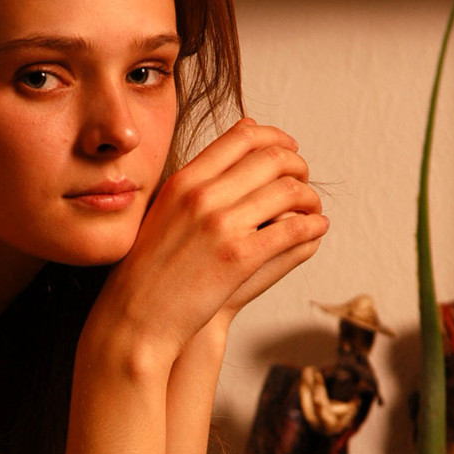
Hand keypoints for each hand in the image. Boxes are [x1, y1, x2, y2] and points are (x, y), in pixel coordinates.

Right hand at [92, 119, 327, 367]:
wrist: (137, 316)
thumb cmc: (149, 270)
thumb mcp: (163, 211)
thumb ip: (195, 181)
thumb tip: (234, 141)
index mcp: (184, 180)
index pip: (242, 137)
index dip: (275, 138)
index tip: (288, 149)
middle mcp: (203, 196)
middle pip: (271, 159)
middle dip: (298, 166)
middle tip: (304, 179)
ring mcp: (222, 226)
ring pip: (288, 191)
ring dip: (309, 197)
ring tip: (311, 208)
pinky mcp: (240, 257)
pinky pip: (292, 230)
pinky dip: (312, 225)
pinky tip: (316, 228)